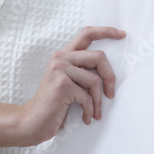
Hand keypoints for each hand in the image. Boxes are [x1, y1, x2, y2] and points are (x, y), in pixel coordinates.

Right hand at [18, 25, 125, 144]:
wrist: (32, 122)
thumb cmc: (54, 105)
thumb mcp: (68, 82)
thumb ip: (82, 72)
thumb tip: (109, 75)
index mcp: (64, 54)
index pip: (87, 33)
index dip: (106, 31)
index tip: (122, 34)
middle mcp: (61, 58)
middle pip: (99, 56)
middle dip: (110, 77)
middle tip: (110, 94)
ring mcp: (60, 70)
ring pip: (95, 80)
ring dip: (98, 101)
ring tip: (95, 112)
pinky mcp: (62, 85)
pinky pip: (87, 97)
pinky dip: (90, 110)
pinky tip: (86, 117)